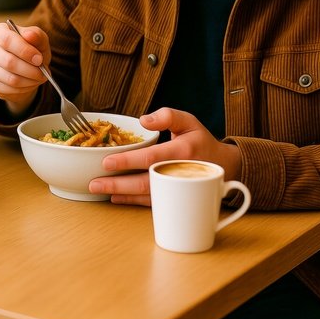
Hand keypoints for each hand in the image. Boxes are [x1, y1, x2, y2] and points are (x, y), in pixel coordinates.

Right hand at [0, 22, 49, 113]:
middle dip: (30, 69)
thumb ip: (36, 35)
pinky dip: (24, 89)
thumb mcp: (39, 40)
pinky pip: (8, 89)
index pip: (6, 39)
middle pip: (8, 62)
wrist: (28, 67)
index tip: (39, 59)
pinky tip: (30, 83)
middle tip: (42, 72)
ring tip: (39, 78)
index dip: (24, 50)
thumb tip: (29, 35)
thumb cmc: (32, 49)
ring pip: (10, 78)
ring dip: (30, 81)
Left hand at [88, 107, 242, 204]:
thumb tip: (144, 120)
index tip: (107, 162)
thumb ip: (167, 116)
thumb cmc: (201, 141)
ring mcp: (177, 189)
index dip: (128, 161)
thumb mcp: (189, 121)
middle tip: (94, 183)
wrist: (224, 166)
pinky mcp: (175, 198)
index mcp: (182, 152)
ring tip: (99, 191)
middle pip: (145, 182)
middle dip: (118, 184)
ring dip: (121, 194)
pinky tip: (116, 197)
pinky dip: (132, 201)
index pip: (151, 158)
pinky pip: (151, 203)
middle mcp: (178, 173)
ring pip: (146, 195)